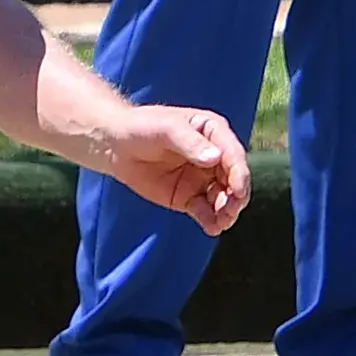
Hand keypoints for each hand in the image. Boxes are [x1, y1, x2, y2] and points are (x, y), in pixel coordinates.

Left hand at [92, 105, 249, 235]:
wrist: (116, 145)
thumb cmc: (142, 127)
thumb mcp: (166, 128)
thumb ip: (190, 143)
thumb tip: (214, 159)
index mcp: (214, 132)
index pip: (233, 154)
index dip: (239, 172)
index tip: (238, 190)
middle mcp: (214, 156)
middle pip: (234, 179)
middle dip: (236, 196)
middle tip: (229, 210)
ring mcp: (203, 179)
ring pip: (223, 198)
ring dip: (227, 211)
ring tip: (221, 222)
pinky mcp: (189, 197)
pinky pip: (206, 212)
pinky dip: (212, 221)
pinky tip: (212, 228)